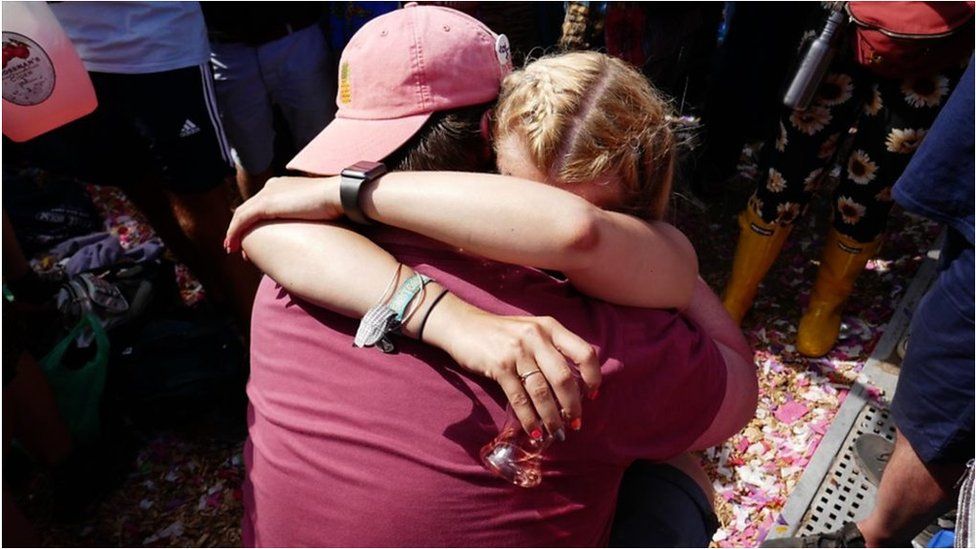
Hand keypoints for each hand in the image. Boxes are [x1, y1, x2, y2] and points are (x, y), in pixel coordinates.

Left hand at [225, 176, 342, 252]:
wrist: (339, 195)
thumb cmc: (337, 204)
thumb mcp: (320, 209)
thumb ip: (311, 216)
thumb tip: (316, 232)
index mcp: (285, 186)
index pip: (264, 204)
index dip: (257, 221)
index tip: (257, 237)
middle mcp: (273, 186)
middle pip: (250, 209)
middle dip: (242, 227)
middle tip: (239, 245)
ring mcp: (268, 194)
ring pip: (242, 214)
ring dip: (234, 232)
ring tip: (231, 248)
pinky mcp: (266, 204)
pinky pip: (242, 220)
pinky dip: (234, 232)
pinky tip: (232, 245)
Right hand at [427, 300, 600, 439]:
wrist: (462, 325)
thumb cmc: (501, 333)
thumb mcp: (531, 331)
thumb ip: (551, 349)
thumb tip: (573, 386)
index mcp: (551, 327)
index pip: (585, 353)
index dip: (593, 377)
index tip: (593, 396)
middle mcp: (537, 337)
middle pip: (564, 378)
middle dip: (573, 406)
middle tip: (575, 422)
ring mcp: (518, 351)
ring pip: (543, 392)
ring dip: (552, 417)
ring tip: (557, 432)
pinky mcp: (499, 366)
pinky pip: (520, 398)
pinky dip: (529, 419)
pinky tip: (534, 431)